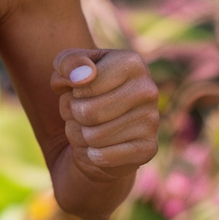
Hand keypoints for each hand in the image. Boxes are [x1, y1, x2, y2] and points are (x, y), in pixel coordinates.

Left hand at [51, 49, 158, 182]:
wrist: (99, 126)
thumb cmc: (82, 91)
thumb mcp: (67, 68)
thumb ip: (68, 62)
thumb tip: (82, 76)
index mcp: (131, 62)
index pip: (85, 83)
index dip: (73, 90)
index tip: (81, 89)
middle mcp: (147, 89)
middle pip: (87, 112)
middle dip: (74, 114)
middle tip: (82, 111)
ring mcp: (151, 120)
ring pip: (92, 136)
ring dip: (79, 134)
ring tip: (89, 126)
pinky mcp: (148, 149)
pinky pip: (103, 157)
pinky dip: (90, 154)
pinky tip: (99, 146)